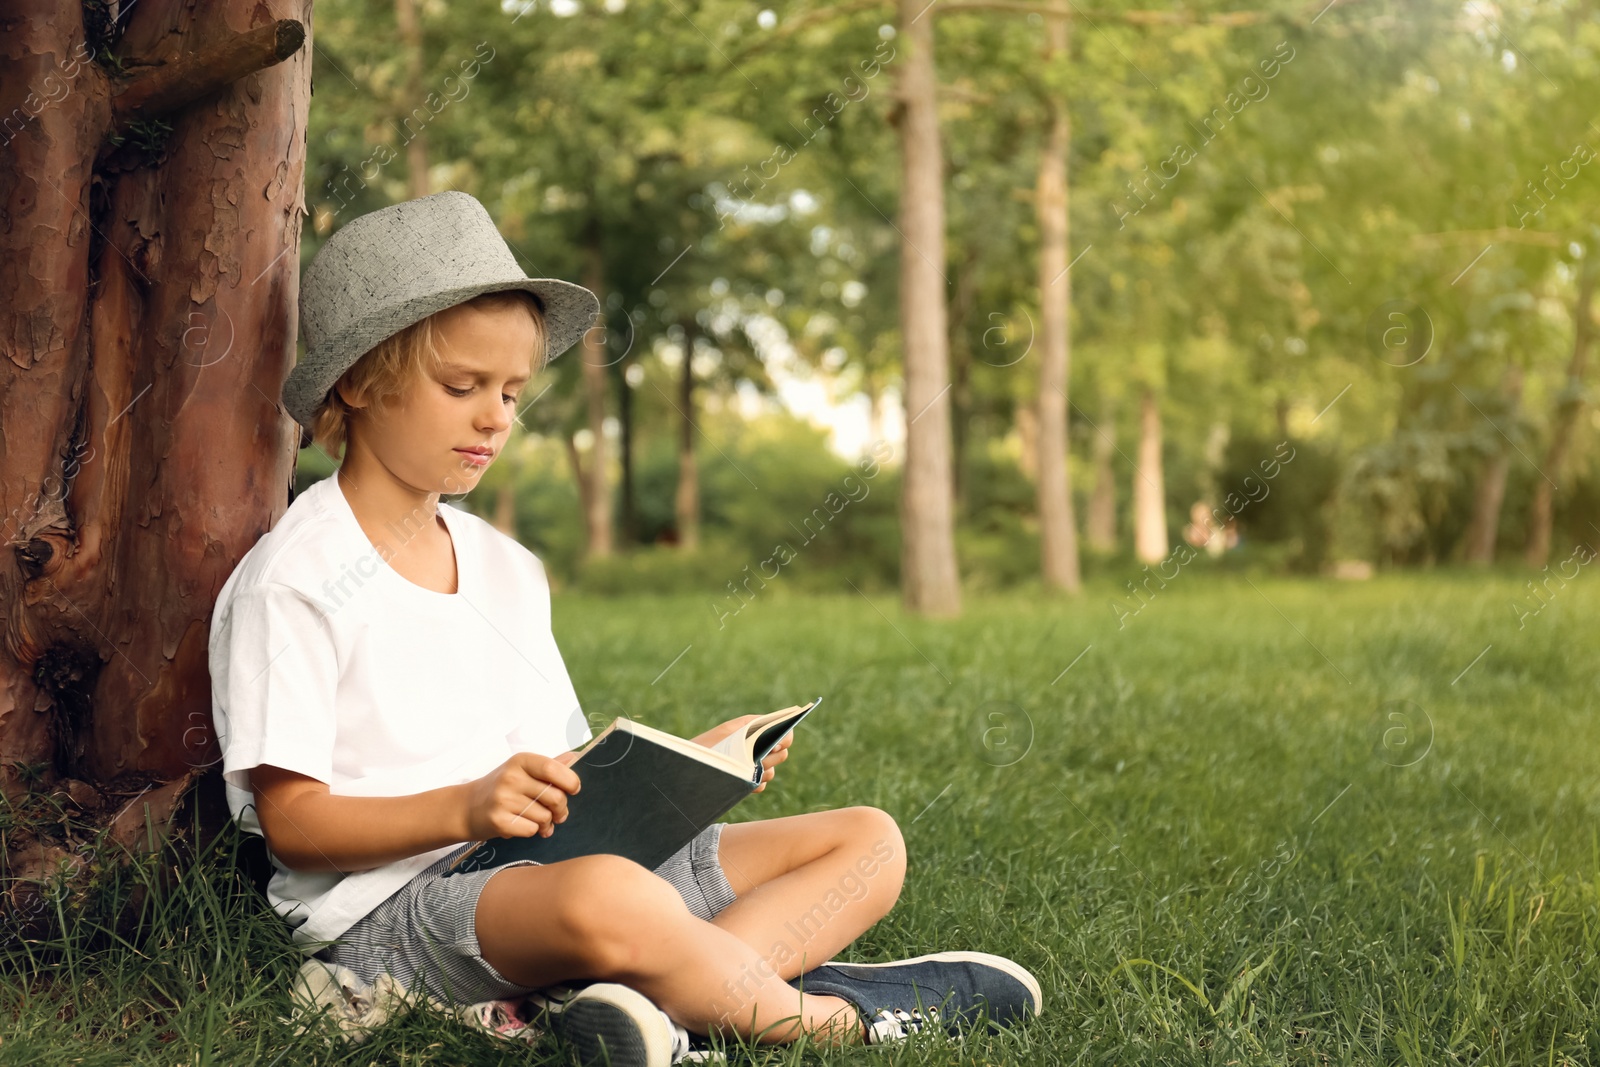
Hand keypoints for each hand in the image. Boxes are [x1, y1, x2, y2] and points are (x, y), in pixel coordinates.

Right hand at [461, 751, 580, 841]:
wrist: (466, 808)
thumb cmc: (500, 788)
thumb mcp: (521, 770)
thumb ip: (548, 765)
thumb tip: (575, 756)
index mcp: (519, 761)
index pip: (552, 769)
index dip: (570, 781)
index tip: (573, 789)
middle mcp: (510, 778)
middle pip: (554, 796)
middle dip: (562, 808)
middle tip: (558, 813)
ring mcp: (503, 800)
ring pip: (545, 816)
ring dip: (548, 823)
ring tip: (541, 822)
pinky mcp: (498, 821)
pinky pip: (531, 830)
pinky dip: (533, 831)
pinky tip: (526, 826)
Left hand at [692, 715, 792, 792]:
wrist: (687, 767)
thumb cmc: (706, 744)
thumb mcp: (728, 730)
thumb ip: (751, 725)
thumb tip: (774, 725)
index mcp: (755, 733)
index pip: (784, 734)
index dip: (786, 738)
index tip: (778, 743)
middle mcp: (757, 750)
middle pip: (781, 754)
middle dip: (774, 756)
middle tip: (760, 756)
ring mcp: (753, 768)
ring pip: (772, 771)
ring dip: (764, 770)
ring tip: (749, 768)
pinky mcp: (747, 783)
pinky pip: (761, 784)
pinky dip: (756, 783)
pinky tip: (744, 780)